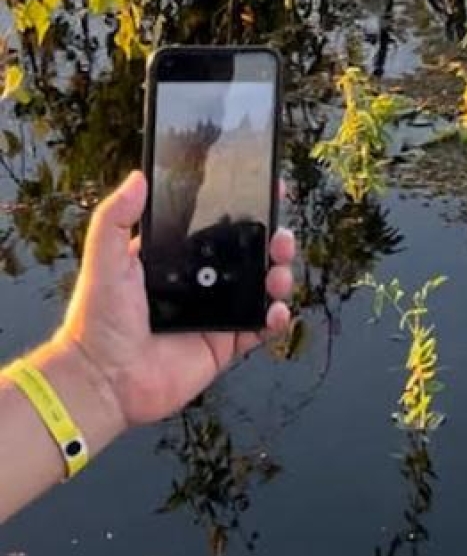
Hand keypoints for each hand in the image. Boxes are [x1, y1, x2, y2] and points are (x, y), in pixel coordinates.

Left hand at [52, 172, 294, 432]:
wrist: (101, 379)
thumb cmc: (96, 320)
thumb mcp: (105, 258)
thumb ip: (116, 216)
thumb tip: (138, 176)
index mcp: (176, 259)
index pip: (217, 227)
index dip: (244, 209)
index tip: (266, 189)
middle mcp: (199, 284)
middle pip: (248, 255)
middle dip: (272, 241)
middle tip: (280, 236)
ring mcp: (214, 315)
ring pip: (260, 288)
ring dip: (278, 276)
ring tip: (279, 272)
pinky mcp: (222, 346)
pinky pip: (258, 329)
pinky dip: (275, 319)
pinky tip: (277, 310)